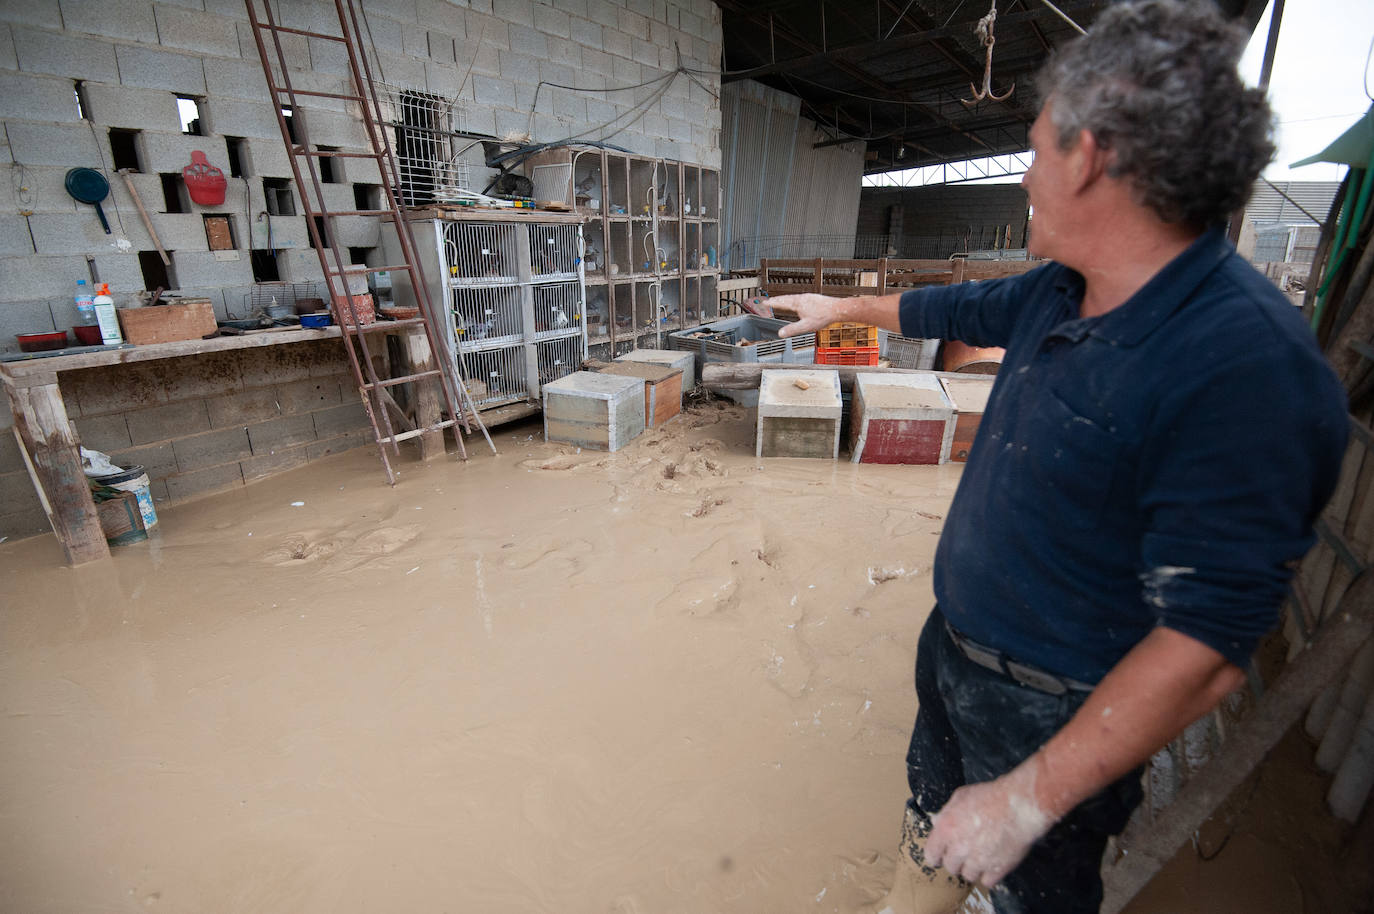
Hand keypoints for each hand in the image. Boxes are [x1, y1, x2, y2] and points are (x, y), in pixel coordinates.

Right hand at [770, 293, 845, 337]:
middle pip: (786, 298)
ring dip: (785, 299)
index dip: (772, 303)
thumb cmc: (824, 317)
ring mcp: (809, 297)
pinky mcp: (814, 298)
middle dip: (777, 300)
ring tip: (781, 300)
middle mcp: (802, 298)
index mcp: (798, 303)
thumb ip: (792, 330)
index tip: (765, 302)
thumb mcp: (806, 326)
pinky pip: (800, 297)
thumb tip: (781, 334)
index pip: (782, 303)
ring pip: (793, 297)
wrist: (837, 309)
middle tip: (769, 300)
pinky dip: (794, 299)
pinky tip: (798, 302)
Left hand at [923, 759, 1054, 887]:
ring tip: (981, 856)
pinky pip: (987, 882)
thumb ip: (946, 812)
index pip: (931, 854)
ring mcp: (978, 861)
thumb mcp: (961, 796)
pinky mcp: (997, 869)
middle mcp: (959, 848)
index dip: (935, 856)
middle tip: (965, 852)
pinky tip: (993, 864)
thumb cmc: (992, 797)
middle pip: (950, 867)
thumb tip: (937, 823)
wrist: (1018, 806)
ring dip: (973, 868)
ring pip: (968, 876)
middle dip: (956, 861)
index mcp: (946, 829)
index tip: (939, 857)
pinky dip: (989, 875)